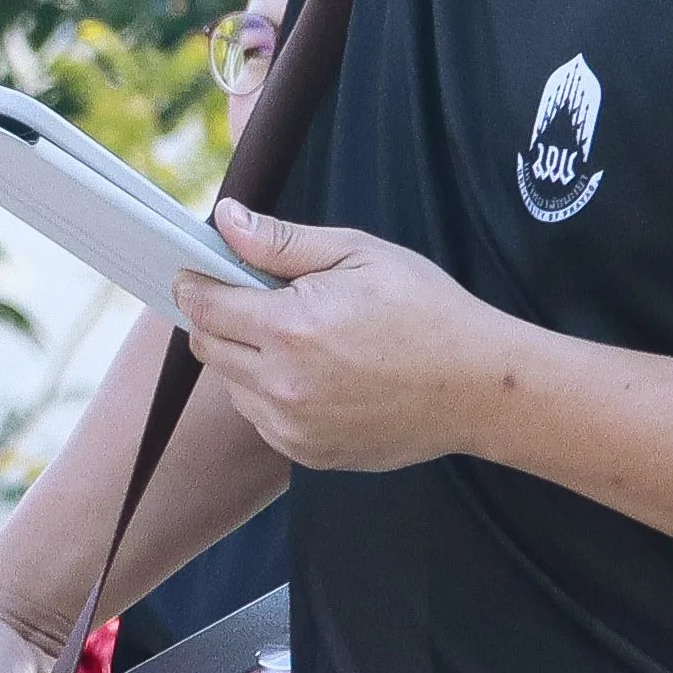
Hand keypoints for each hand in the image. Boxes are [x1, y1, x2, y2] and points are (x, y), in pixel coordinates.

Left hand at [166, 201, 538, 473]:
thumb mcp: (358, 255)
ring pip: (232, 386)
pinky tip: (317, 376)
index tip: (194, 272)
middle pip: (208, 348)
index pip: (204, 307)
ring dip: (246, 360)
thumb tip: (227, 219)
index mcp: (292, 329)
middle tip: (255, 301)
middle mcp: (284, 385)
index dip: (193, 284)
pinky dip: (272, 395)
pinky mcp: (308, 453)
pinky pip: (262, 419)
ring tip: (301, 339)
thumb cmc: (426, 311)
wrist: (479, 386)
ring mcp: (294, 427)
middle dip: (219, 320)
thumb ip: (281, 242)